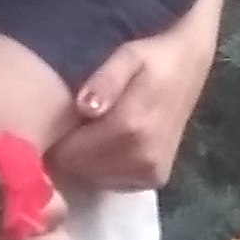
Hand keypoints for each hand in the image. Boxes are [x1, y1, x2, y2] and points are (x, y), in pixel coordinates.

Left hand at [50, 0, 228, 195]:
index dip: (53, 142)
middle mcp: (143, 158)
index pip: (69, 154)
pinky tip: (105, 144)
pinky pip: (112, 182)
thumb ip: (106, 81)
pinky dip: (102, 168)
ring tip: (88, 132)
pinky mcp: (155, 179)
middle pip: (79, 169)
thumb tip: (85, 107)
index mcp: (131, 128)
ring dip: (84, 161)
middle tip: (68, 126)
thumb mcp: (128, 56)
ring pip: (93, 178)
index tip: (50, 125)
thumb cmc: (152, 57)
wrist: (189, 66)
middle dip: (67, 152)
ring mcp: (151, 172)